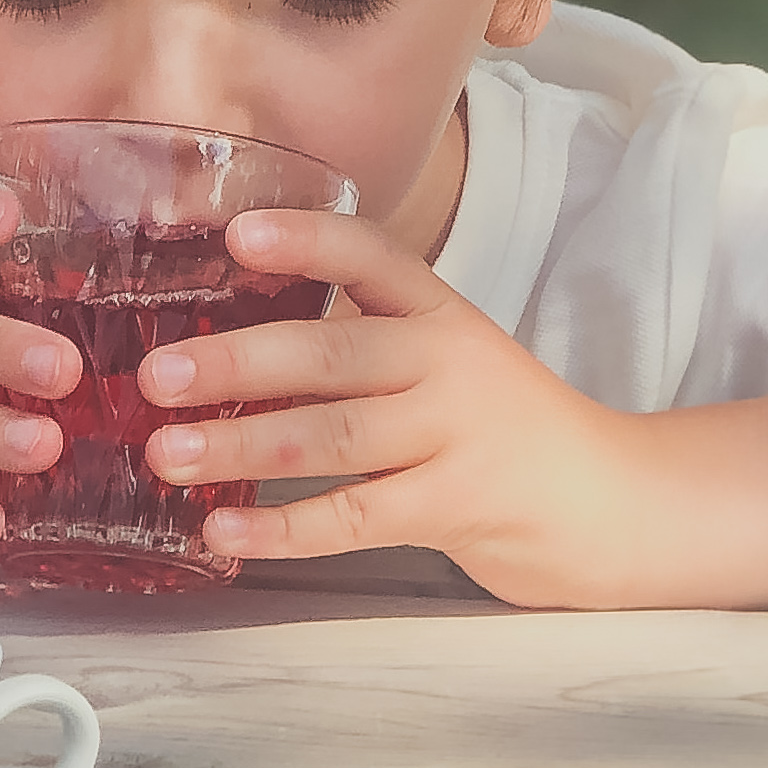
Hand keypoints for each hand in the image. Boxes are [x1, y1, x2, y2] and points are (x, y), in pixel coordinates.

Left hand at [136, 210, 618, 589]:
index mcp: (444, 314)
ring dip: (243, 446)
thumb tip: (230, 350)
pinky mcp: (456, 507)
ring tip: (167, 453)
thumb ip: (364, 347)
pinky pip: (355, 517)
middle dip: (240, 362)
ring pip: (336, 437)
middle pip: (337, 354)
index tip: (239, 233)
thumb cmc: (504, 429)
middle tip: (157, 374)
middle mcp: (450, 363)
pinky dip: (283, 528)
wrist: (610, 500)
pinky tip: (223, 533)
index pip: (376, 257)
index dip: (308, 242)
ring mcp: (456, 436)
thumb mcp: (449, 361)